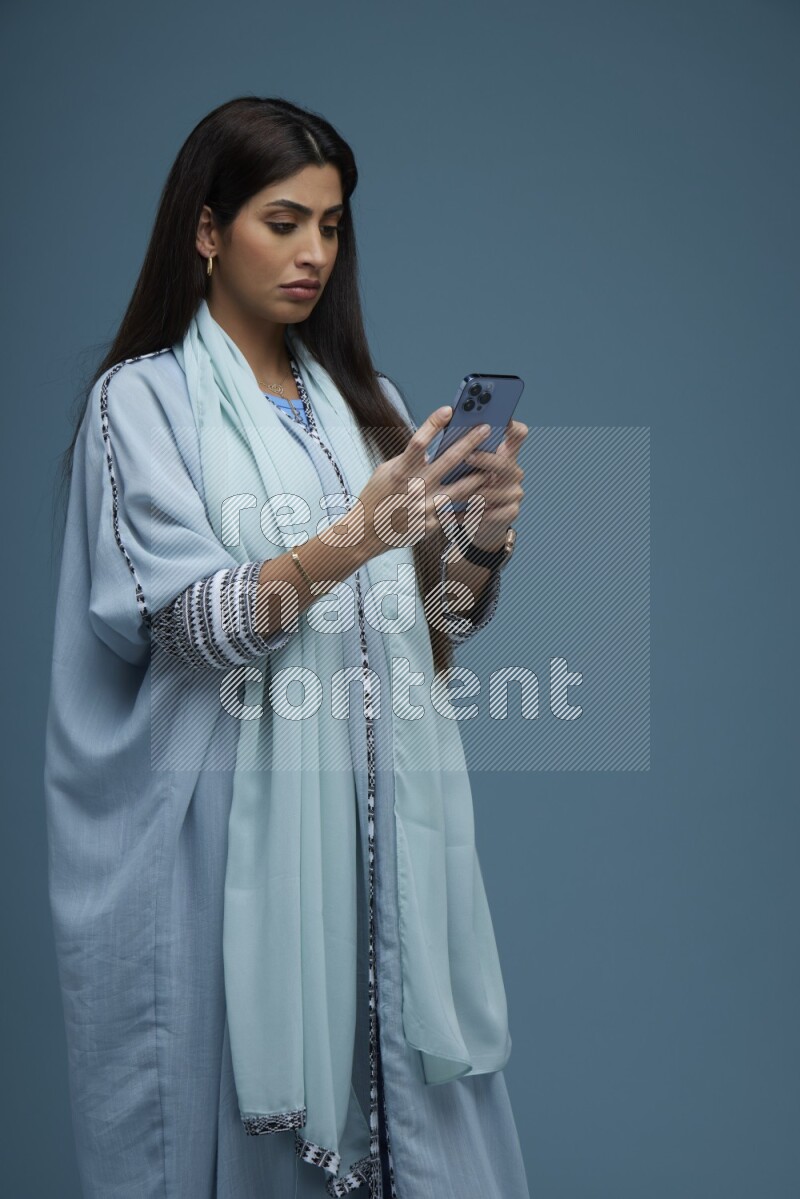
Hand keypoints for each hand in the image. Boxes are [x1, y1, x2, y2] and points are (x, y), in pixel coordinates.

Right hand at [351, 406, 502, 555]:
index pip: (419, 442)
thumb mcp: (386, 472)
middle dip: (469, 443)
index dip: (433, 423)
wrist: (366, 533)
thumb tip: (430, 449)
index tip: (448, 410)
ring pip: (460, 489)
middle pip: (448, 461)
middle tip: (485, 429)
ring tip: (493, 467)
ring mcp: (424, 507)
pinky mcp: (431, 525)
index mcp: (401, 471)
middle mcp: (414, 488)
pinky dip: (470, 505)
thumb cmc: (376, 497)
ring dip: (478, 476)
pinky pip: (455, 512)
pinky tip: (484, 496)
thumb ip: (408, 460)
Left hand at [456, 418, 528, 547]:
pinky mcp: (511, 512)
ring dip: (470, 491)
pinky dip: (469, 512)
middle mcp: (513, 471)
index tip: (501, 418)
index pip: (517, 434)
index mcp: (505, 454)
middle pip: (504, 462)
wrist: (476, 523)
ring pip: (492, 489)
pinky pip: (490, 511)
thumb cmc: (465, 488)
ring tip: (450, 491)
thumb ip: (463, 450)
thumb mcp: (466, 468)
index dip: (512, 426)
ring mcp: (515, 492)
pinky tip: (452, 513)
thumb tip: (446, 431)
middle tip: (467, 457)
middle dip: (485, 459)